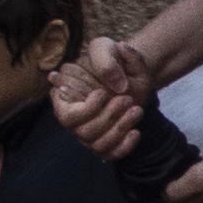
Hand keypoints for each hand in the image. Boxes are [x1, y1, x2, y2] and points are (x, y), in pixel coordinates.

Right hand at [59, 35, 156, 156]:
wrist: (132, 72)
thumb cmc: (113, 59)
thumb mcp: (107, 47)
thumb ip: (106, 59)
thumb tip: (115, 83)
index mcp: (66, 99)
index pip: (66, 116)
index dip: (85, 110)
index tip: (103, 94)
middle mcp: (74, 119)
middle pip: (83, 132)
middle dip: (108, 117)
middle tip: (127, 99)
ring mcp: (89, 133)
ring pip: (97, 145)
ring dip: (119, 129)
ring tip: (137, 110)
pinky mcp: (106, 142)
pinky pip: (111, 155)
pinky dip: (125, 147)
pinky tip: (136, 131)